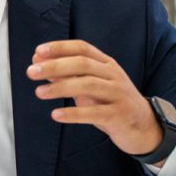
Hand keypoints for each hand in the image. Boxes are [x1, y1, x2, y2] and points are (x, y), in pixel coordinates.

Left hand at [27, 40, 161, 156]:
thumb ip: (68, 76)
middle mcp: (114, 75)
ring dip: (60, 88)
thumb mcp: (90, 86)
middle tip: (31, 72)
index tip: (38, 52)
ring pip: (88, 85)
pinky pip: (95, 113)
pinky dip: (73, 113)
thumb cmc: (112, 103)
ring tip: (39, 92)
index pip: (82, 48)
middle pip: (83, 64)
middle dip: (55, 66)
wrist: (144, 127)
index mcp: (106, 64)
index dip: (60, 48)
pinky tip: (56, 115)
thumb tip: (40, 65)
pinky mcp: (119, 115)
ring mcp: (118, 95)